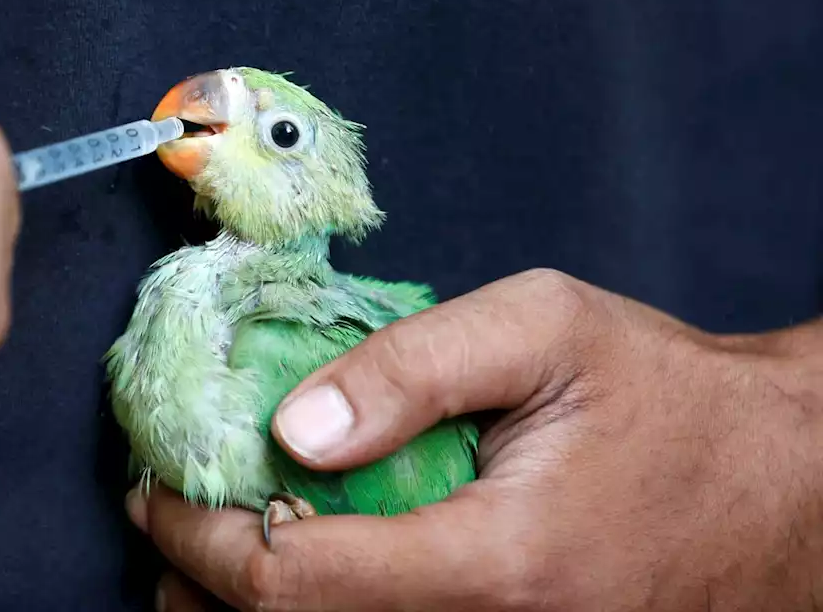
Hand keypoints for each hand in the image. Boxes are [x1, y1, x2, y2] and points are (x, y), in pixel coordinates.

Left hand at [127, 269, 822, 610]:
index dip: (196, 536)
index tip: (155, 489)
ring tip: (213, 544)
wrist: (777, 485)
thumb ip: (410, 368)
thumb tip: (293, 425)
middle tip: (170, 516)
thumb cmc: (664, 400)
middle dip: (202, 587)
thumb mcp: (542, 330)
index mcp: (496, 564)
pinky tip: (305, 569)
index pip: (291, 583)